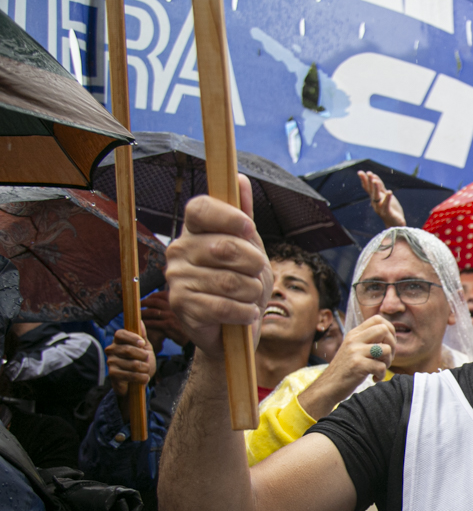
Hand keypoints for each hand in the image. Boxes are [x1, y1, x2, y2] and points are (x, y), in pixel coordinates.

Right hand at [106, 323, 155, 420]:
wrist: (138, 381)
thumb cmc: (141, 362)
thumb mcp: (145, 348)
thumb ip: (142, 336)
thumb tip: (139, 321)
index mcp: (118, 341)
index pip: (120, 334)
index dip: (132, 338)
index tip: (142, 344)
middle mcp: (111, 350)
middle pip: (128, 350)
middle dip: (143, 356)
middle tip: (146, 360)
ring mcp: (111, 362)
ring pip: (132, 364)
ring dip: (144, 368)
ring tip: (145, 370)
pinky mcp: (112, 375)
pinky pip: (130, 375)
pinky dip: (141, 377)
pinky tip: (143, 378)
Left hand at [141, 289, 188, 350]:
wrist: (193, 336)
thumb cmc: (183, 323)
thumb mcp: (180, 311)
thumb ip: (170, 304)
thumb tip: (156, 300)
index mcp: (176, 301)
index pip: (160, 295)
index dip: (150, 297)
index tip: (144, 300)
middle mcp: (174, 306)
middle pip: (154, 302)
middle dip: (143, 303)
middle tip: (137, 307)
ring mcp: (171, 316)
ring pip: (152, 312)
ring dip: (143, 313)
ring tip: (137, 316)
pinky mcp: (169, 325)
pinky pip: (154, 323)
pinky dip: (146, 323)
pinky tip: (142, 324)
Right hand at [165, 174, 269, 358]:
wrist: (232, 332)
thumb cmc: (242, 286)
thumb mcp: (250, 250)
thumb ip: (243, 218)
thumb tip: (239, 179)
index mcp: (194, 231)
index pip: (200, 208)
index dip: (228, 216)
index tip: (248, 229)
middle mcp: (178, 250)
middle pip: (225, 247)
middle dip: (254, 264)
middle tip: (257, 275)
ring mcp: (176, 278)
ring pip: (230, 281)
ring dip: (252, 292)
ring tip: (251, 297)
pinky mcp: (181, 305)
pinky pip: (224, 306)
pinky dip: (245, 312)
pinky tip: (246, 313)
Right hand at [297, 315, 397, 419]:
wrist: (328, 386)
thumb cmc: (345, 370)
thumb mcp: (354, 349)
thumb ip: (368, 341)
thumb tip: (390, 335)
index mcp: (354, 333)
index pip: (377, 319)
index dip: (389, 329)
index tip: (388, 344)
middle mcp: (354, 339)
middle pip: (384, 330)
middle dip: (392, 345)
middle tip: (386, 358)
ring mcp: (355, 352)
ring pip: (386, 349)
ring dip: (388, 362)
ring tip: (379, 369)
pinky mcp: (357, 365)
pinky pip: (381, 366)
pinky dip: (381, 375)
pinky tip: (375, 378)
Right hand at [358, 170, 405, 227]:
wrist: (395, 225)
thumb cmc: (390, 209)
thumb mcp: (385, 196)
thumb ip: (380, 187)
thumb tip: (374, 177)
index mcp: (374, 198)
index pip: (368, 188)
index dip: (364, 180)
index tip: (360, 172)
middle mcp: (375, 203)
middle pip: (371, 191)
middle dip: (369, 182)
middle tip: (368, 173)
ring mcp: (380, 208)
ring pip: (376, 197)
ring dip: (376, 189)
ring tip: (375, 181)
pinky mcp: (387, 213)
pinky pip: (386, 205)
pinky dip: (387, 198)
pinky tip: (390, 192)